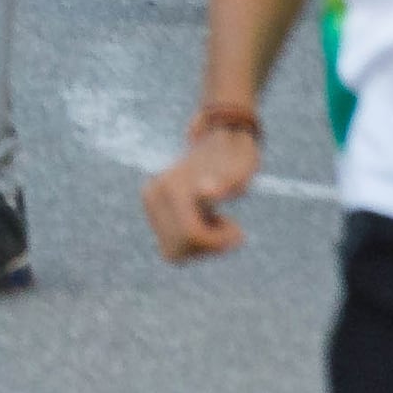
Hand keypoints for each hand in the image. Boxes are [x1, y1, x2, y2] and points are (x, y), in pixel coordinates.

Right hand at [142, 113, 260, 261]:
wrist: (221, 139)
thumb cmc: (237, 159)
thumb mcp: (242, 171)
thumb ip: (227, 183)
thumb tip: (207, 193)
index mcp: (172, 187)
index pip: (193, 237)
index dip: (219, 242)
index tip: (237, 228)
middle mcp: (154, 193)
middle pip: (179, 251)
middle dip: (207, 246)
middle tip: (227, 224)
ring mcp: (150, 201)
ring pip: (173, 253)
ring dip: (200, 245)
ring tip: (214, 218)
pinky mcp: (151, 207)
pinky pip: (171, 246)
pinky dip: (191, 241)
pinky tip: (204, 218)